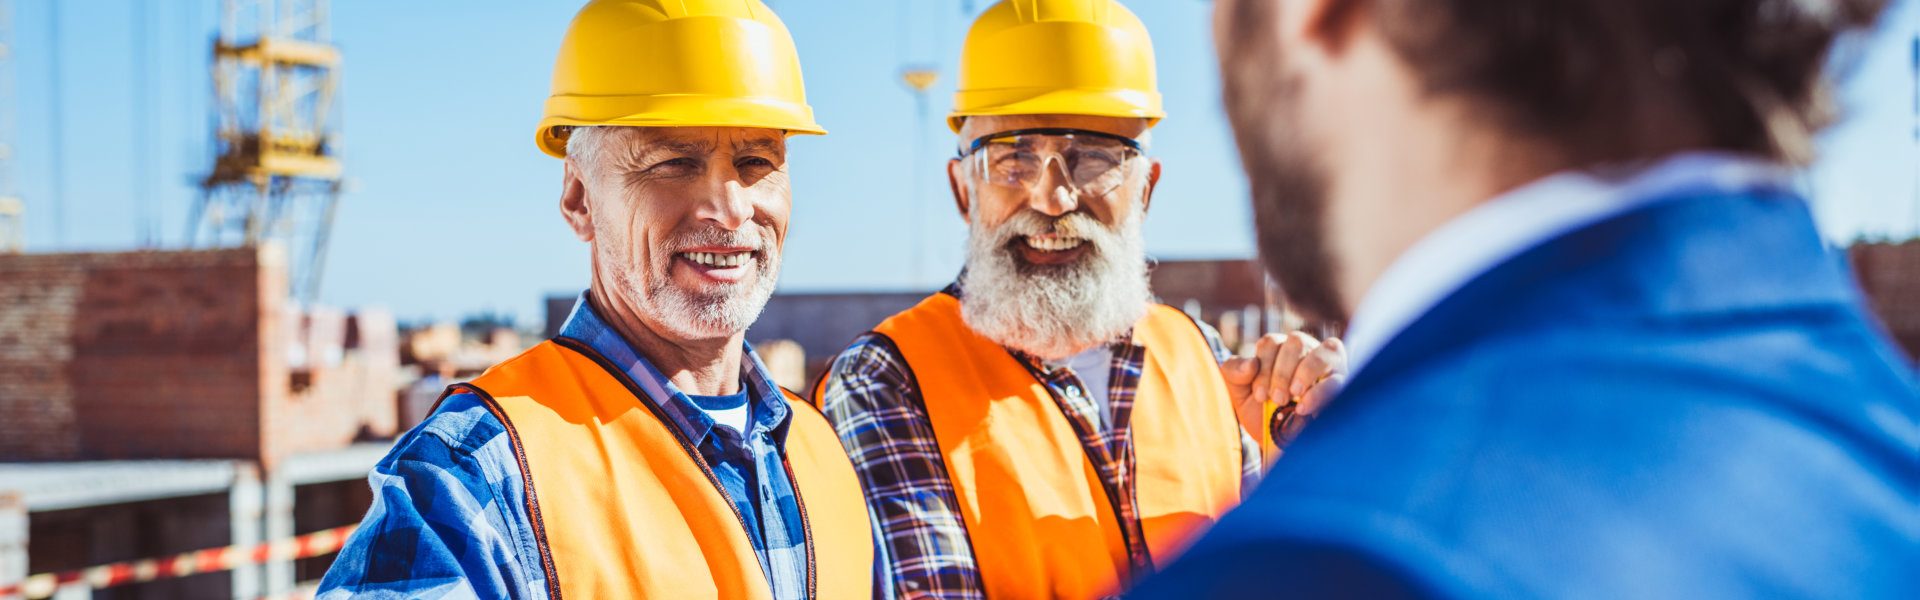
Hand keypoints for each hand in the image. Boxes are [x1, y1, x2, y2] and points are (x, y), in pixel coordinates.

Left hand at [1222, 333, 1347, 437]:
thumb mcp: (1238, 392)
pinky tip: (1304, 408)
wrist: (1277, 442)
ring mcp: (1328, 365)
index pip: (1271, 343)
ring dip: (1306, 372)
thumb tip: (1250, 363)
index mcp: (1278, 348)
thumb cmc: (1259, 411)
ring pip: (1325, 350)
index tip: (1259, 396)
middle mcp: (1306, 350)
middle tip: (1276, 398)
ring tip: (1293, 396)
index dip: (1263, 367)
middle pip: (1296, 341)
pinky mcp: (1343, 384)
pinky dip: (1320, 392)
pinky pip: (1338, 379)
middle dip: (1282, 371)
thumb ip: (1233, 371)